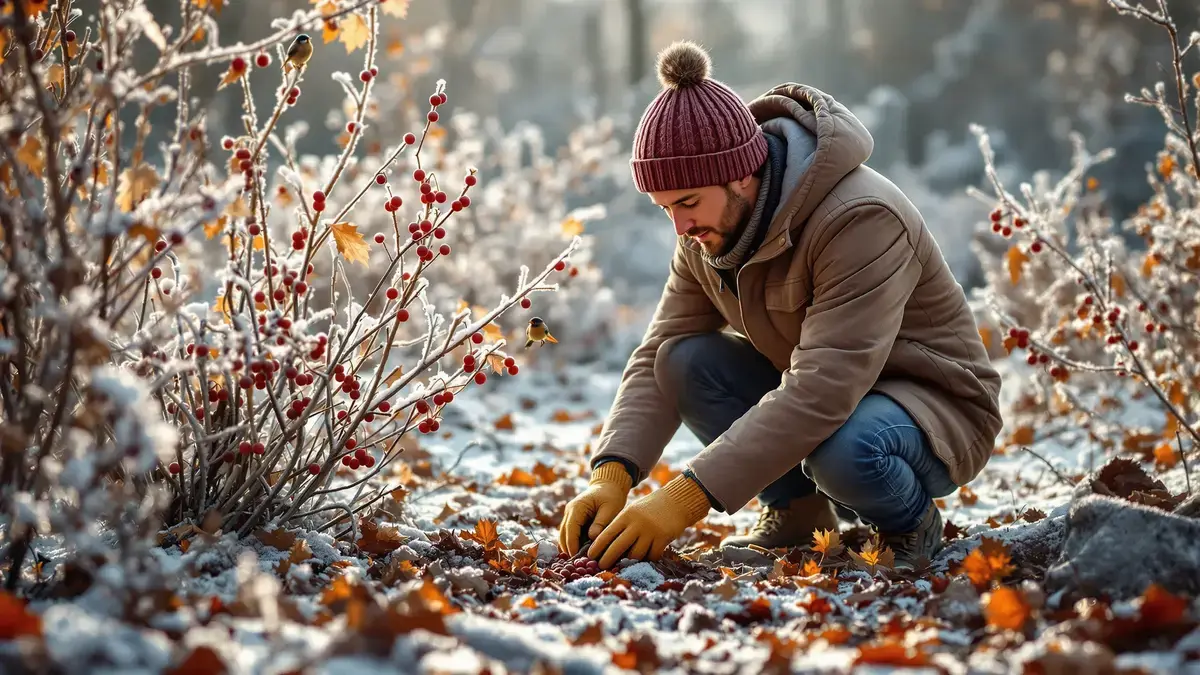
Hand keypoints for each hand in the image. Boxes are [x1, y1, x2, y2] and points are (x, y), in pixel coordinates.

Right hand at [558, 462, 631, 555]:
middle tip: (577, 564)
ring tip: (579, 562)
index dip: (572, 544)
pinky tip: (581, 555)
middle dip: (568, 549)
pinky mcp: (573, 521)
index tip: (576, 558)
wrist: (608, 486)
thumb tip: (592, 537)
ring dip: (569, 548)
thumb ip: (601, 523)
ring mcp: (569, 516)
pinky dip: (573, 544)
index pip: (570, 529)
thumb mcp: (610, 508)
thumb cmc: (611, 496)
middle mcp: (569, 512)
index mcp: (577, 507)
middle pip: (563, 534)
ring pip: (564, 536)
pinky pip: (570, 535)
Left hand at [586, 474, 711, 569]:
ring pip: (635, 554)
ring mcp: (650, 532)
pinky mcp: (663, 538)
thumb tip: (608, 546)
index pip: (607, 533)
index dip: (598, 546)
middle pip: (618, 547)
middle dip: (608, 559)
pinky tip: (646, 558)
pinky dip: (648, 559)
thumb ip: (622, 526)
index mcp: (626, 516)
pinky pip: (652, 556)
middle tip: (601, 566)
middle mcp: (636, 524)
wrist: (676, 500)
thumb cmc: (651, 508)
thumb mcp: (633, 511)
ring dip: (630, 560)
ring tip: (626, 563)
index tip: (590, 555)